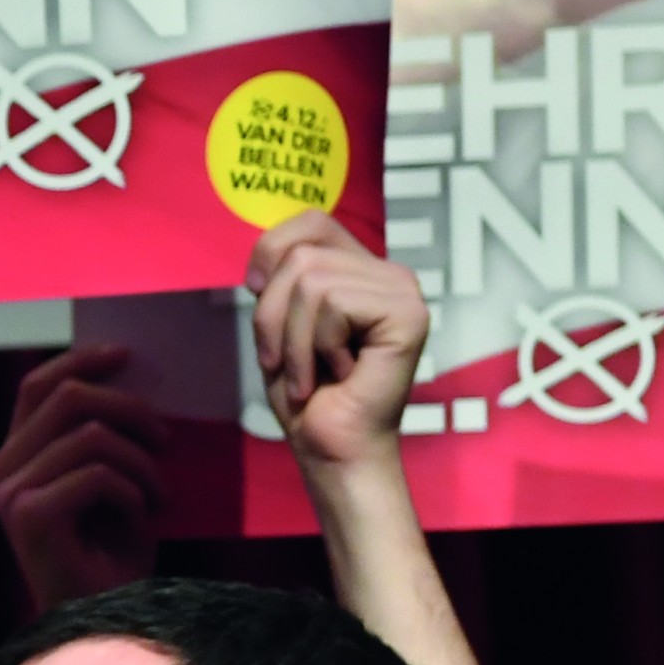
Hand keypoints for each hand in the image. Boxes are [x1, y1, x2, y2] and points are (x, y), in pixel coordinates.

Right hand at [0, 343, 167, 613]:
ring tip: (158, 494)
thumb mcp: (107, 477)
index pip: (37, 385)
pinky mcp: (31, 515)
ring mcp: (11, 493)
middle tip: (166, 441)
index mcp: (13, 457)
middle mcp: (1, 471)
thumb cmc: (110, 550)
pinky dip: (136, 491)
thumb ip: (101, 431)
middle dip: (131, 410)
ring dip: (143, 463)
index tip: (126, 356)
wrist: (104, 616)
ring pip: (93, 434)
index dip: (82, 360)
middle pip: (68, 396)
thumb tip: (127, 372)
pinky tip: (145, 516)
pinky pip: (100, 473)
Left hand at [249, 210, 430, 479]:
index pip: (310, 221)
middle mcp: (387, 273)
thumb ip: (280, 280)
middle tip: (288, 360)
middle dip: (273, 316)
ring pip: (311, 281)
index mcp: (359, 269)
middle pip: (301, 255)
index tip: (254, 291)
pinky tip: (338, 373)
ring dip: (294, 340)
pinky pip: (334, 304)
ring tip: (312, 372)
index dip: (269, 250)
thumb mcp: (278, 325)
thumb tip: (268, 249)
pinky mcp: (409, 313)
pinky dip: (316, 347)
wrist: (331, 444)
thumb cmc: (305, 392)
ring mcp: (402, 290)